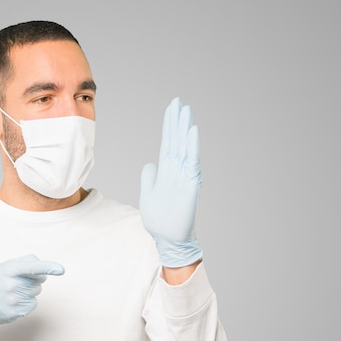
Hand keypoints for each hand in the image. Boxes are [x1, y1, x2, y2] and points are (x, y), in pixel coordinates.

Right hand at [0, 254, 64, 329]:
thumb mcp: (4, 266)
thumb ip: (25, 262)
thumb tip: (43, 267)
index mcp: (9, 270)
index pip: (31, 267)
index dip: (48, 267)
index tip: (61, 269)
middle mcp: (11, 285)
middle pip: (38, 282)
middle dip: (32, 281)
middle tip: (15, 282)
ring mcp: (13, 300)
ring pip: (36, 294)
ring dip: (28, 292)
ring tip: (11, 293)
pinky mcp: (15, 313)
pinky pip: (32, 305)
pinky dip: (27, 303)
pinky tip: (13, 302)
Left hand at [140, 97, 202, 267]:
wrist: (168, 239)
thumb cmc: (160, 219)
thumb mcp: (148, 194)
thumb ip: (149, 178)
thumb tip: (149, 164)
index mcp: (166, 171)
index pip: (168, 142)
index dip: (169, 125)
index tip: (172, 108)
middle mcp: (176, 170)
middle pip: (176, 140)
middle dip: (177, 121)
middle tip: (179, 102)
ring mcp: (184, 176)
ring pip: (184, 147)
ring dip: (184, 129)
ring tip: (186, 111)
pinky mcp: (189, 185)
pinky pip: (191, 162)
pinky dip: (192, 146)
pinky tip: (192, 131)